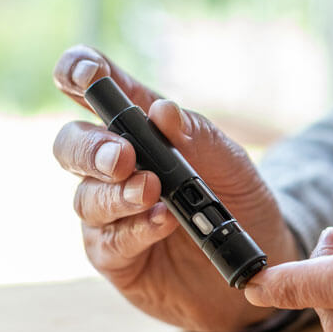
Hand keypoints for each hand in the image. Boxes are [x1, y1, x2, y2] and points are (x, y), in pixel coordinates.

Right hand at [52, 45, 299, 331]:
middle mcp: (114, 170)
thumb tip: (161, 110)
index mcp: (137, 131)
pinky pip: (109, 243)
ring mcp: (110, 214)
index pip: (95, 93)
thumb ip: (196, 135)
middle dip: (91, 149)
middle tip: (123, 156)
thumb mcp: (230, 161)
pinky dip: (134, 230)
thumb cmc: (237, 197)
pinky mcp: (116, 257)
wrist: (261, 254)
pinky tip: (161, 222)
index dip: (78, 74)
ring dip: (117, 194)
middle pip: (71, 146)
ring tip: (152, 191)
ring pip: (86, 198)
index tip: (84, 75)